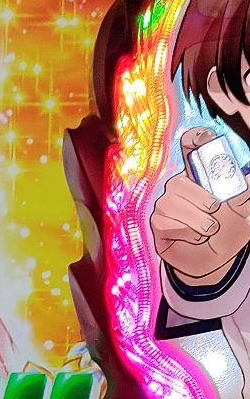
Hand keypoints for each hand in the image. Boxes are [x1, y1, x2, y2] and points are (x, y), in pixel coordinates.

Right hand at [151, 127, 249, 280]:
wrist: (211, 261)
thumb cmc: (225, 233)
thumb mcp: (240, 214)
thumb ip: (242, 196)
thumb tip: (247, 179)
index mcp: (199, 178)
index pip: (191, 149)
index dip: (195, 139)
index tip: (203, 136)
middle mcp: (179, 187)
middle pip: (179, 182)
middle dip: (201, 199)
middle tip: (214, 210)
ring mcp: (165, 203)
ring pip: (174, 204)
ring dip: (198, 221)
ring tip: (207, 230)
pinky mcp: (157, 221)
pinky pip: (168, 222)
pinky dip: (187, 233)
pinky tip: (192, 237)